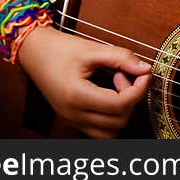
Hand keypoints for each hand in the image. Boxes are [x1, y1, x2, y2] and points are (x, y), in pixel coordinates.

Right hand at [16, 25, 151, 138]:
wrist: (34, 52)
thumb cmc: (60, 49)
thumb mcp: (92, 48)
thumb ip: (122, 57)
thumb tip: (145, 68)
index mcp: (77, 96)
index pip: (120, 105)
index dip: (139, 89)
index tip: (143, 73)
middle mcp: (73, 114)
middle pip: (119, 121)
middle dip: (131, 98)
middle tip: (124, 74)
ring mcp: (72, 120)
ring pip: (111, 131)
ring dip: (122, 110)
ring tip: (115, 85)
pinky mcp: (73, 119)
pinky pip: (100, 129)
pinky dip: (111, 116)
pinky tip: (108, 93)